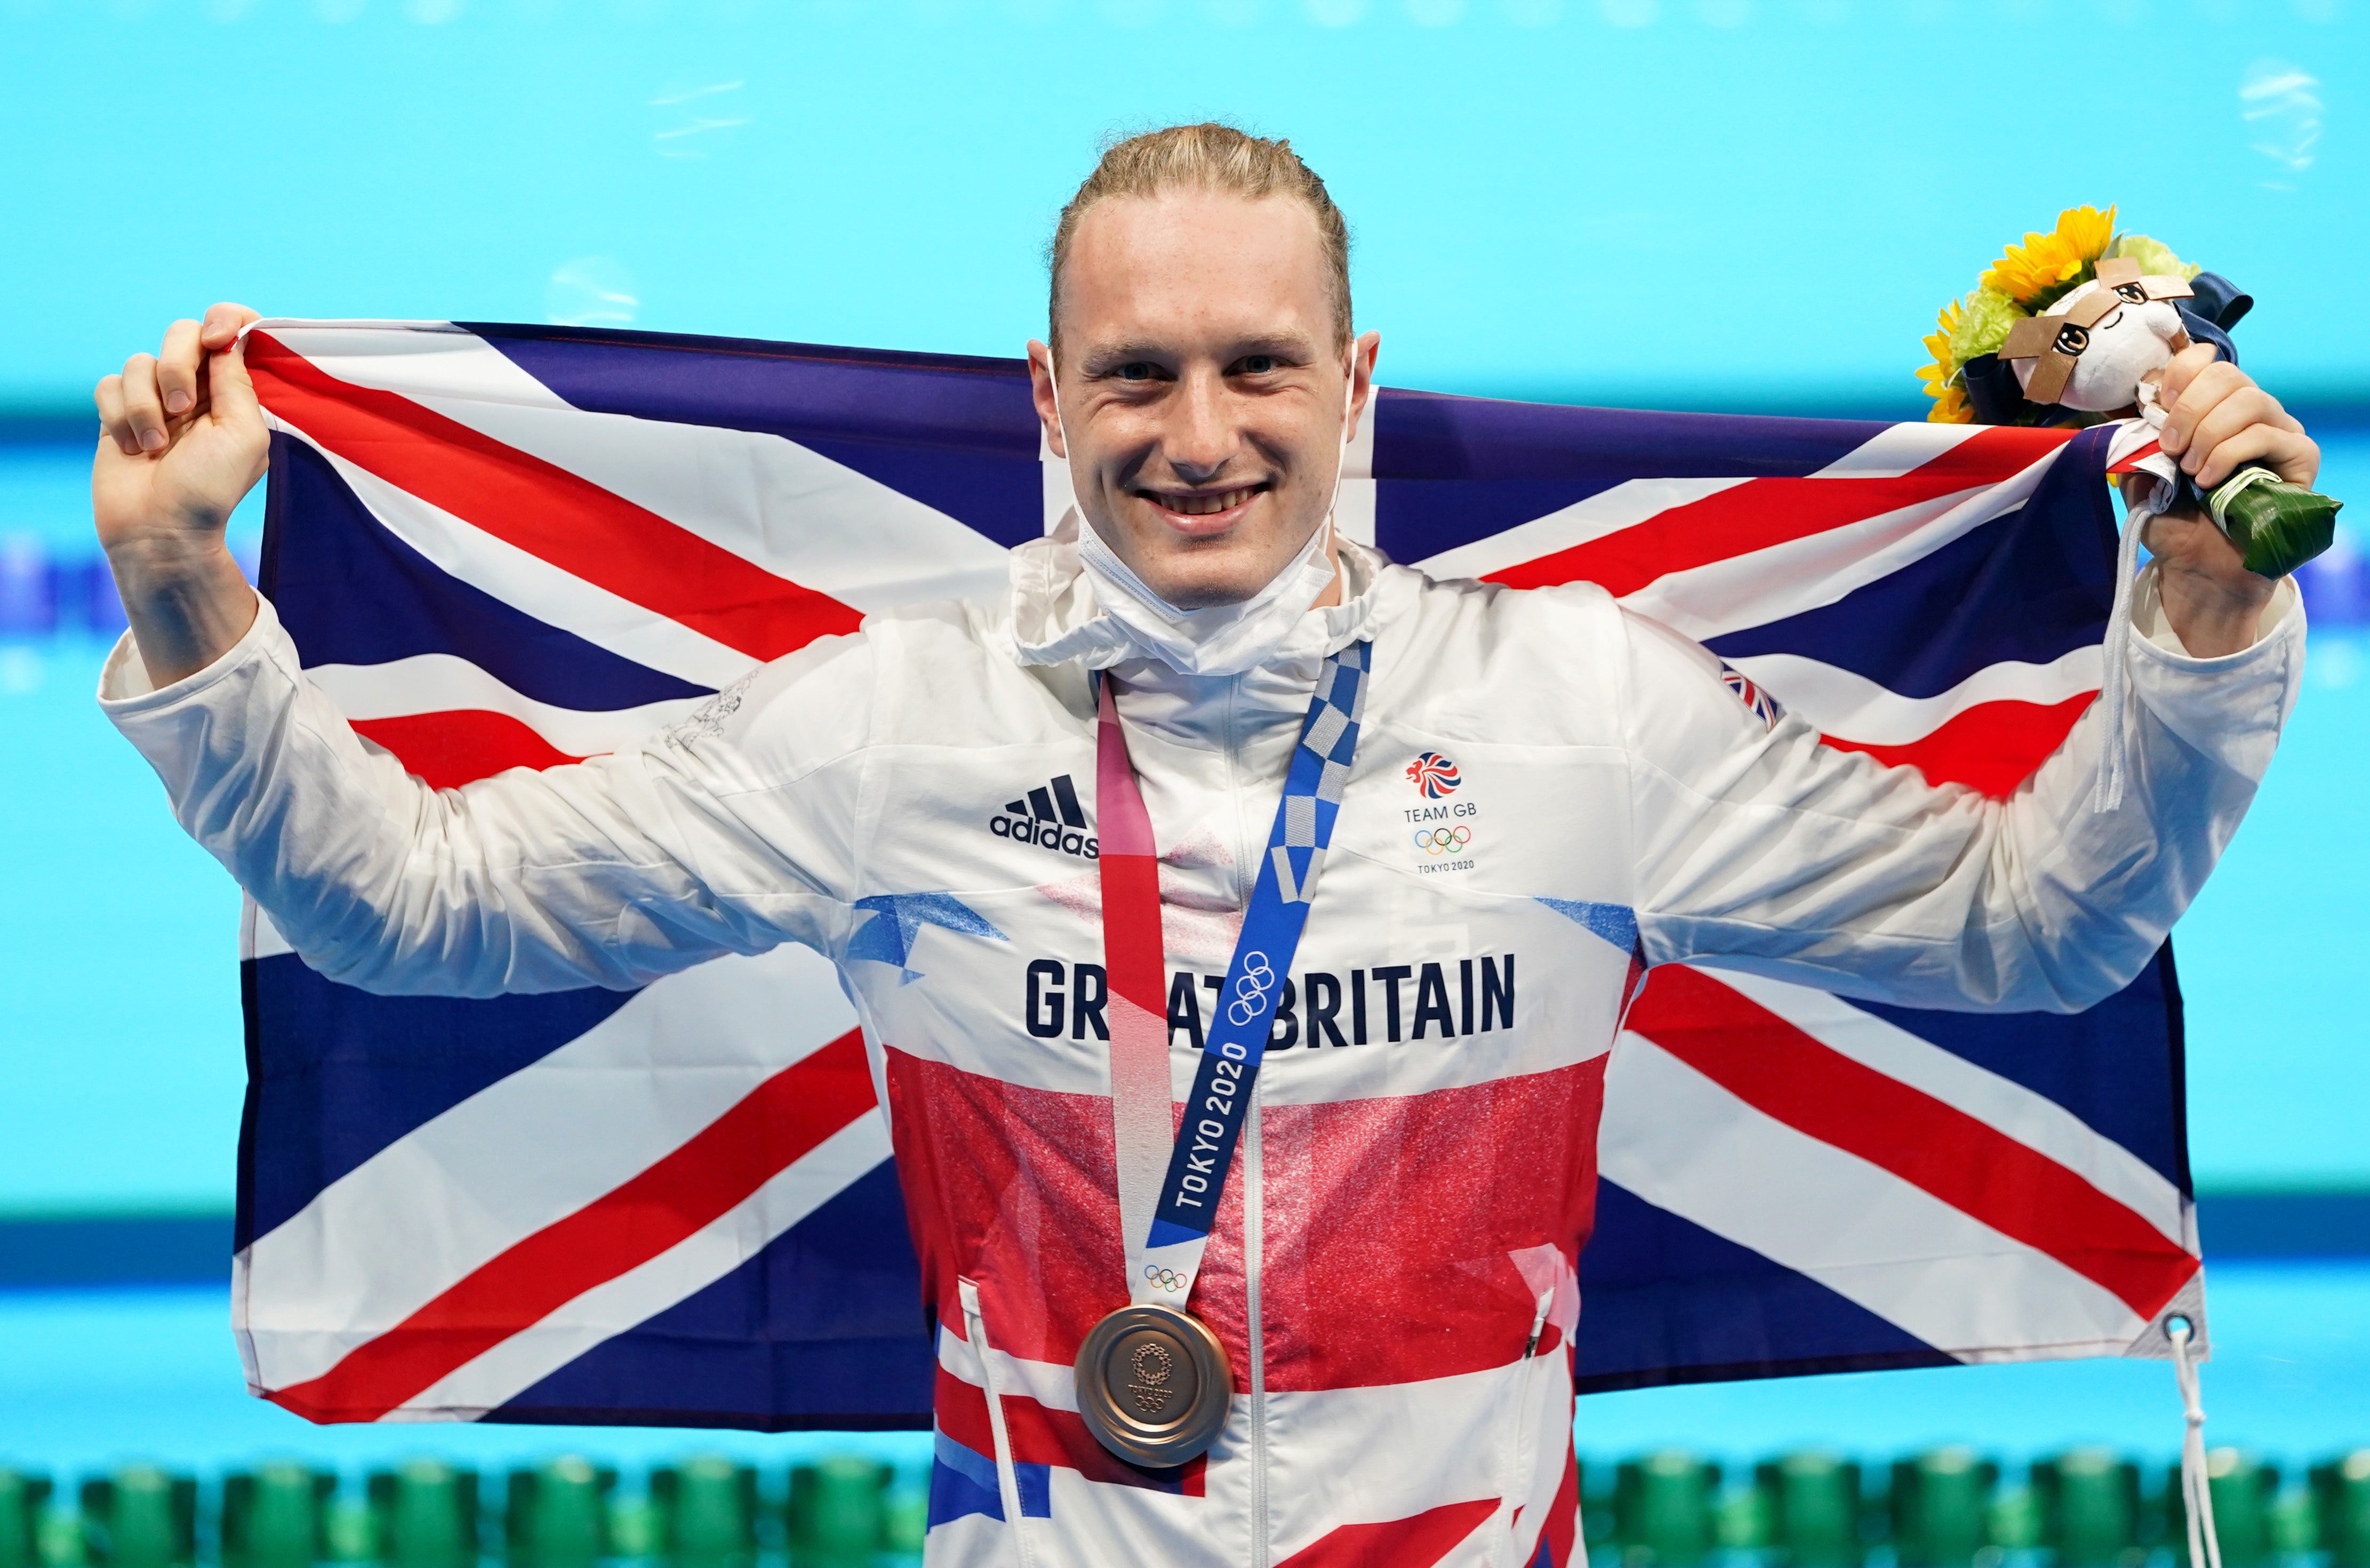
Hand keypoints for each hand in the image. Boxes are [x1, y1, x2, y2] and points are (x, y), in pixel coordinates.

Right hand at [92, 303, 267, 684]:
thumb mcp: (244, 435)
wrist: (159, 530)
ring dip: (145, 404)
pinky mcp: (119, 413)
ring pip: (140, 361)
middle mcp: (197, 390)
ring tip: (157, 446)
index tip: (216, 339)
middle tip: (183, 408)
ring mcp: (156, 400)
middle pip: (181, 334)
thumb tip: (227, 339)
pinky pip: (109, 383)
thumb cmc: (210, 489)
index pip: (233, 332)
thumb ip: (237, 383)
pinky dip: (118, 415)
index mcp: (235, 393)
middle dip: (177, 366)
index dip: (225, 320)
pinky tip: (130, 446)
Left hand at [2123, 346, 2317, 656]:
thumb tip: (2136, 417)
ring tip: (2191, 470)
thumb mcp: (2141, 481)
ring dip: (2209, 433)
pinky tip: (2210, 480)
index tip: (2156, 403)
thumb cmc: (2175, 523)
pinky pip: (2268, 434)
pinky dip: (2230, 453)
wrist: (2201, 568)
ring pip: (2249, 399)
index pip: (2204, 361)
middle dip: (2188, 409)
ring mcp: (2278, 431)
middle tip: (2171, 449)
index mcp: (2210, 409)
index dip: (2179, 374)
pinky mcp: (2300, 456)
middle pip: (2226, 374)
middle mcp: (2248, 412)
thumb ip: (2137, 446)